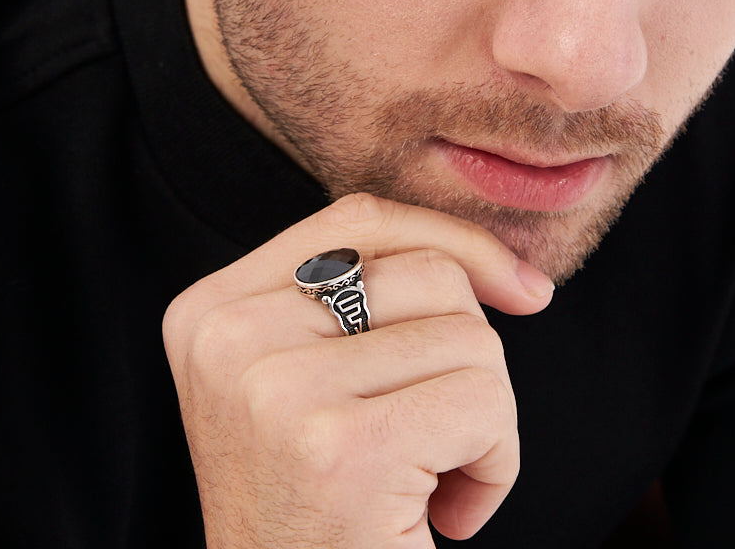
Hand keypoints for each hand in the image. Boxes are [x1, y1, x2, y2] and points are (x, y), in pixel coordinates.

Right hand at [163, 192, 554, 547]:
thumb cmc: (319, 508)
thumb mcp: (312, 382)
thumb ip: (370, 299)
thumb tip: (518, 278)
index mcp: (211, 310)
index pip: (359, 219)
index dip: (456, 240)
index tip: (523, 292)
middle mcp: (228, 338)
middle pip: (427, 272)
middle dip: (469, 354)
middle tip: (437, 435)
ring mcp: (278, 392)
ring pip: (469, 336)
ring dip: (486, 417)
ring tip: (436, 479)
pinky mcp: (342, 450)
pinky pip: (484, 402)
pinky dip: (498, 463)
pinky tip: (451, 515)